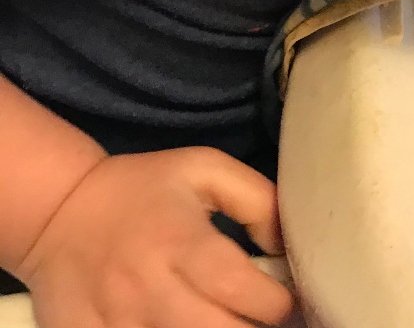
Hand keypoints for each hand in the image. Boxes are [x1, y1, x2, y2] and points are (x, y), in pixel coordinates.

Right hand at [17, 147, 295, 327]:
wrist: (60, 211)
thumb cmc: (144, 188)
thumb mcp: (206, 169)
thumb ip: (257, 199)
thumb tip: (286, 244)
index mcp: (182, 242)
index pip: (241, 291)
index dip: (277, 304)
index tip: (286, 299)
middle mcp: (149, 289)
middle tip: (259, 315)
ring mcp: (117, 324)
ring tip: (230, 320)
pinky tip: (190, 327)